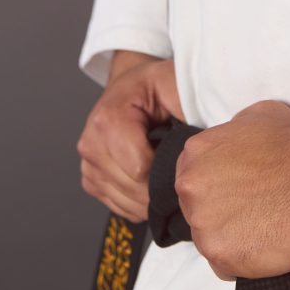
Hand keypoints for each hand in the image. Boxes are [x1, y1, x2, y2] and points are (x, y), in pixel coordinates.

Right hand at [76, 51, 184, 222]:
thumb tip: (200, 137)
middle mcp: (91, 143)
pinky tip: (151, 184)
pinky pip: (118, 205)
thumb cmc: (153, 85)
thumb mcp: (174, 83)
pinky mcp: (90, 178)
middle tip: (180, 169)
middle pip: (133, 189)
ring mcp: (88, 163)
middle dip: (161, 186)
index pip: (140, 170)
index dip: (167, 170)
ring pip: (126, 202)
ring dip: (151, 198)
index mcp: (109, 119)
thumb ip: (186, 105)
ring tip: (166, 175)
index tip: (182, 159)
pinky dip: (139, 203)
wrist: (130, 85)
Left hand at [174, 99, 289, 281]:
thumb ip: (232, 131)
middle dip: (223, 213)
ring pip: (209, 240)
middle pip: (197, 210)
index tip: (239, 192)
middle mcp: (190, 187)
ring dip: (233, 238)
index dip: (219, 187)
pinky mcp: (221, 254)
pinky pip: (224, 267)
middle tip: (256, 209)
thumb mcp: (258, 116)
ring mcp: (203, 223)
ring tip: (265, 226)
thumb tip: (234, 142)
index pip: (194, 179)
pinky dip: (243, 261)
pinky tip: (266, 244)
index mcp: (196, 153)